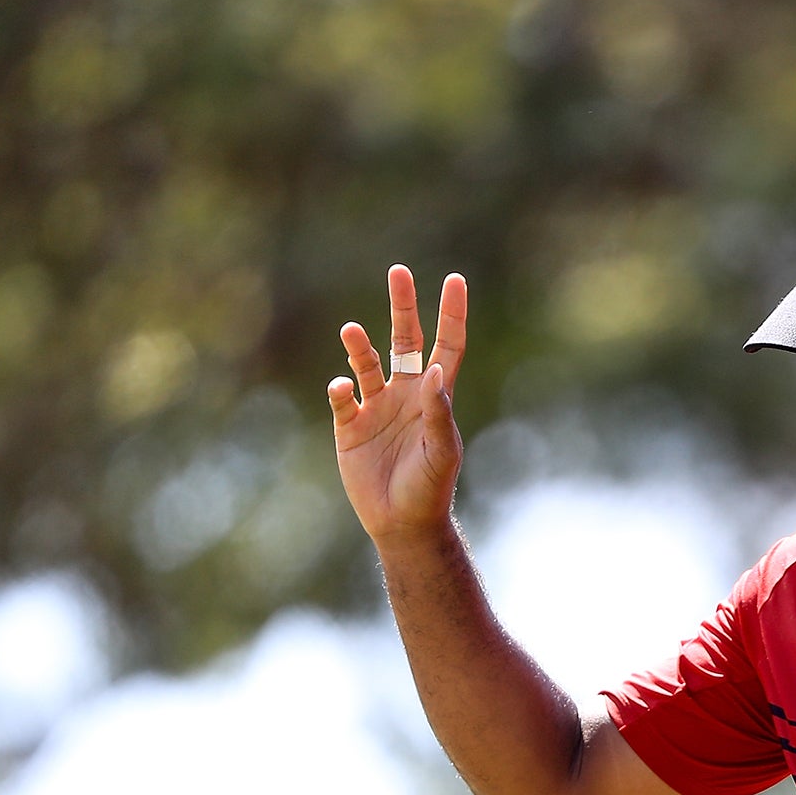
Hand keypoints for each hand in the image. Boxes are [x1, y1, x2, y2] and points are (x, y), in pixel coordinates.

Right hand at [328, 265, 467, 548]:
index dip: (451, 314)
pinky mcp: (350, 427)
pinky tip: (342, 389)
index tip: (455, 280)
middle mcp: (405, 394)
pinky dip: (339, 390)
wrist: (402, 523)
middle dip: (403, 307)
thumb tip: (434, 370)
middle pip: (405, 340)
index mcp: (434, 396)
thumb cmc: (430, 488)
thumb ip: (438, 410)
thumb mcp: (441, 449)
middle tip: (399, 271)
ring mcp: (376, 408)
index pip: (446, 345)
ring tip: (352, 332)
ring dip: (359, 346)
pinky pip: (341, 399)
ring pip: (366, 364)